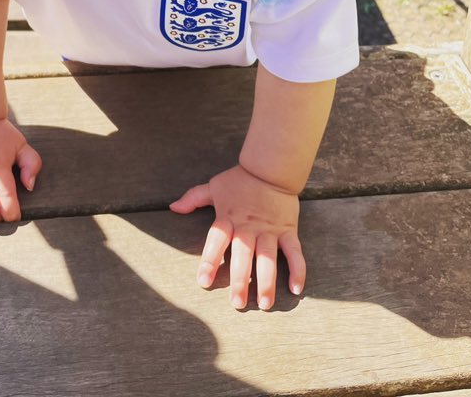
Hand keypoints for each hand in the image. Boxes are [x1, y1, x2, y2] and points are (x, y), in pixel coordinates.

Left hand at [170, 164, 304, 309]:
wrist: (271, 166)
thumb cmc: (240, 179)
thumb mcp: (214, 186)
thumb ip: (193, 198)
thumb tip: (173, 207)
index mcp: (229, 218)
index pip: (216, 240)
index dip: (209, 260)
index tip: (204, 282)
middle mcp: (249, 227)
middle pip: (243, 256)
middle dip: (240, 281)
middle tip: (237, 304)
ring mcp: (270, 230)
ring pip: (268, 259)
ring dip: (267, 282)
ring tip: (264, 305)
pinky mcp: (288, 230)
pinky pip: (295, 252)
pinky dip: (297, 270)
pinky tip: (296, 289)